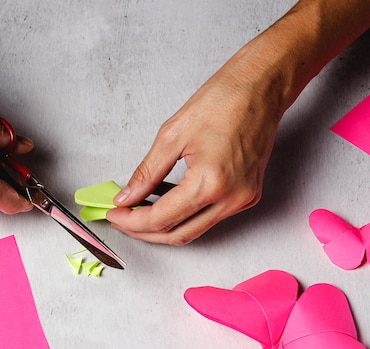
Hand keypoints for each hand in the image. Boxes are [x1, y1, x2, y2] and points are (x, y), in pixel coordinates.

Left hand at [105, 0, 369, 244]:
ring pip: (193, 230)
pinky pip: (208, 216)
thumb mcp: (171, 136)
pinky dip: (183, 214)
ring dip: (163, 226)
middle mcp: (231, 199)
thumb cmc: (222, 101)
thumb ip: (146, 174)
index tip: (114, 213)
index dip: (132, 221)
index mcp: (211, 183)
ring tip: (137, 211)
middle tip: (121, 218)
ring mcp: (242, 200)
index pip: (162, 219)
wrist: (261, 87)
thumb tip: (126, 197)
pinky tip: (163, 202)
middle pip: (178, 234)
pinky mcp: (247, 195)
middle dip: (144, 231)